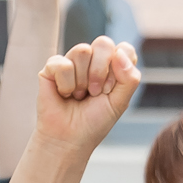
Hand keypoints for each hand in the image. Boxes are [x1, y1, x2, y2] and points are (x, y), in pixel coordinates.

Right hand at [29, 40, 140, 162]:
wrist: (68, 139)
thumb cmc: (93, 122)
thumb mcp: (120, 102)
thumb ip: (130, 78)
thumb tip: (119, 52)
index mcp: (113, 66)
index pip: (124, 49)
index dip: (120, 68)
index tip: (111, 90)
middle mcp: (93, 60)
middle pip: (103, 43)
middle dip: (100, 72)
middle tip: (94, 93)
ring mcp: (72, 61)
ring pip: (82, 50)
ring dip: (82, 81)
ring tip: (78, 96)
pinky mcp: (52, 67)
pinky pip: (63, 64)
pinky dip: (65, 85)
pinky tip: (64, 95)